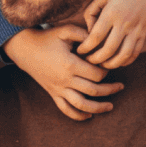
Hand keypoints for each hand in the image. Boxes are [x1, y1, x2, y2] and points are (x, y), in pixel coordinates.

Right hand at [3, 26, 122, 120]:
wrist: (24, 49)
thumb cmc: (47, 38)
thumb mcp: (65, 31)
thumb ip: (84, 34)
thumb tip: (101, 40)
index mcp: (70, 64)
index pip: (97, 74)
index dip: (107, 71)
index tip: (109, 66)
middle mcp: (65, 80)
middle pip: (93, 90)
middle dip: (110, 89)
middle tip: (120, 86)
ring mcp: (58, 89)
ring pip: (81, 105)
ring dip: (98, 108)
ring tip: (110, 106)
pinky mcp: (53, 93)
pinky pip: (65, 109)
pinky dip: (77, 115)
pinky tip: (89, 116)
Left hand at [80, 0, 145, 68]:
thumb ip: (92, 10)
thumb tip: (88, 30)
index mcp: (112, 12)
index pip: (96, 36)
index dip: (85, 47)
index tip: (79, 50)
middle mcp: (125, 23)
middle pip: (109, 50)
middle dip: (96, 59)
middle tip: (88, 60)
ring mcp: (136, 30)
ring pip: (124, 55)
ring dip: (111, 64)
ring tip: (102, 64)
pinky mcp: (144, 34)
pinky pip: (135, 52)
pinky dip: (126, 61)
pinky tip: (117, 62)